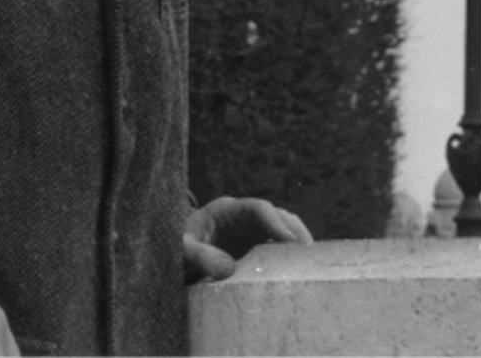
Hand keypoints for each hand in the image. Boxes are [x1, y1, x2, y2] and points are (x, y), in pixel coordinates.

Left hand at [183, 196, 311, 283]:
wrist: (171, 253)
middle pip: (277, 216)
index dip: (276, 222)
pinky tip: (293, 271)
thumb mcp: (182, 249)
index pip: (259, 208)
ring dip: (295, 244)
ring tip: (307, 264)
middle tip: (309, 254)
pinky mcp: (253, 248)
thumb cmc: (176, 247)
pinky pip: (275, 248)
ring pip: (281, 230)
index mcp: (227, 209)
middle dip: (295, 232)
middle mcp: (244, 217)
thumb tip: (228, 269)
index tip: (289, 241)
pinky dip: (286, 257)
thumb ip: (201, 256)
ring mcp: (250, 231)